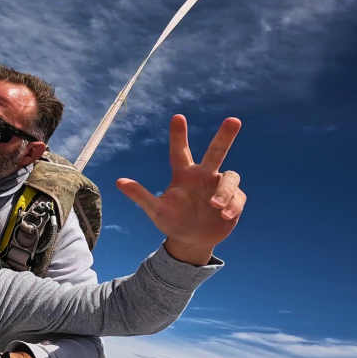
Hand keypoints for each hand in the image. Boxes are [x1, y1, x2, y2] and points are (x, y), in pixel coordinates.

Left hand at [117, 115, 245, 264]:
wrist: (192, 240)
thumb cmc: (172, 221)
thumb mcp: (156, 210)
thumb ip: (140, 195)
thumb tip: (118, 181)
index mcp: (184, 174)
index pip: (180, 152)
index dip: (178, 135)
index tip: (177, 117)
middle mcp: (204, 175)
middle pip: (216, 151)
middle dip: (225, 136)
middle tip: (233, 120)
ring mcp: (220, 186)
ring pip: (230, 177)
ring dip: (224, 191)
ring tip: (215, 206)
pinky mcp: (234, 200)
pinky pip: (237, 197)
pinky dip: (232, 205)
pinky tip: (224, 215)